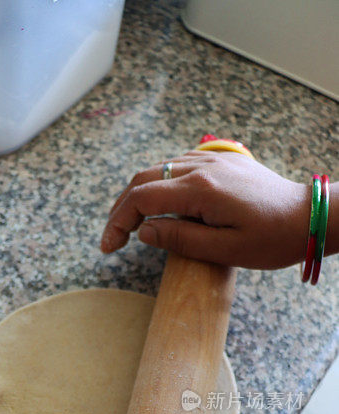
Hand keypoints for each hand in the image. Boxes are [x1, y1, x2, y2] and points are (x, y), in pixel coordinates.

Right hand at [100, 152, 311, 268]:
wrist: (308, 217)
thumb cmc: (272, 239)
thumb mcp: (225, 250)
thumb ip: (180, 239)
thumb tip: (144, 232)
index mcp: (201, 190)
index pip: (142, 198)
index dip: (118, 221)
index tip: (109, 246)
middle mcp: (202, 167)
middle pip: (143, 179)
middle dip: (121, 208)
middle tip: (112, 238)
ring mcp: (212, 159)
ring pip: (158, 169)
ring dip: (137, 195)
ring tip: (129, 224)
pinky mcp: (221, 160)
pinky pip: (177, 165)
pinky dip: (158, 184)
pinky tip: (157, 205)